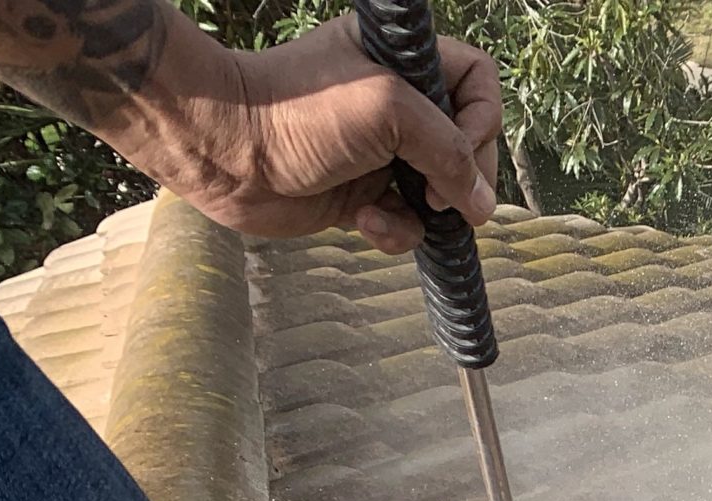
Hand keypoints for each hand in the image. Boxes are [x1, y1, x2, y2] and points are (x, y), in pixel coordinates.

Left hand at [136, 17, 501, 252]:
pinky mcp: (362, 194)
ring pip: (441, 191)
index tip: (463, 144)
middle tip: (438, 192)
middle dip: (460, 177)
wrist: (226, 151)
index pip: (477, 81)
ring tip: (402, 209)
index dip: (484, 116)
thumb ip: (451, 152)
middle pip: (468, 144)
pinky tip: (362, 220)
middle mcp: (397, 104)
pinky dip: (393, 230)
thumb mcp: (389, 111)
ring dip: (427, 211)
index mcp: (403, 61)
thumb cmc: (297, 110)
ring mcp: (381, 153)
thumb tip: (483, 204)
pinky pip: (405, 222)